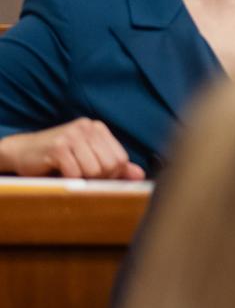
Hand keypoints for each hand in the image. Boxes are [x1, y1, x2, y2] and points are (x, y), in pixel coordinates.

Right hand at [0, 119, 144, 179]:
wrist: (22, 151)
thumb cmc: (58, 157)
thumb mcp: (88, 158)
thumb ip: (114, 166)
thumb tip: (140, 175)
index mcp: (98, 128)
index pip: (121, 158)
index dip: (112, 174)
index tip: (98, 177)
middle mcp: (87, 127)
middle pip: (110, 165)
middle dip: (98, 179)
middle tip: (82, 177)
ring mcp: (72, 135)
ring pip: (94, 170)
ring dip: (82, 180)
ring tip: (70, 174)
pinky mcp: (58, 146)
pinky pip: (75, 173)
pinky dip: (69, 180)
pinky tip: (59, 173)